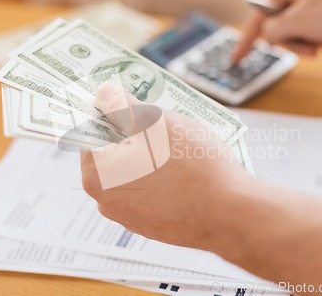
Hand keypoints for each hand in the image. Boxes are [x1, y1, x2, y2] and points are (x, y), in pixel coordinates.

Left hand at [81, 84, 254, 249]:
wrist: (230, 213)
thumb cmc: (191, 165)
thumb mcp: (154, 121)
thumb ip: (122, 105)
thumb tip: (104, 95)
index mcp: (97, 174)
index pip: (92, 133)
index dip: (112, 114)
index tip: (130, 104)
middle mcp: (107, 201)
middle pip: (114, 154)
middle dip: (133, 136)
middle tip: (161, 125)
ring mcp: (131, 218)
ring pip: (134, 174)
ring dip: (149, 158)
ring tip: (179, 149)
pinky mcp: (153, 226)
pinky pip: (151, 193)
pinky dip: (162, 180)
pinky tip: (185, 172)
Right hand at [232, 0, 321, 60]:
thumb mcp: (296, 23)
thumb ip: (271, 32)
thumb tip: (266, 36)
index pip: (258, 14)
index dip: (246, 39)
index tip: (236, 57)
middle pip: (278, 25)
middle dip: (291, 40)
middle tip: (306, 46)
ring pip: (295, 30)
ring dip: (306, 41)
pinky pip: (310, 31)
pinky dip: (318, 39)